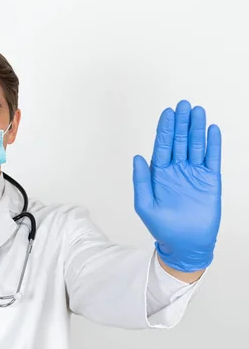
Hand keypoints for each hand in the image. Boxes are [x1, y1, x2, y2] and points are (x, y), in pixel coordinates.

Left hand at [132, 100, 220, 272]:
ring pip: (196, 145)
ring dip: (196, 128)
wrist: (185, 244)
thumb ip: (140, 180)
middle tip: (183, 104)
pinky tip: (212, 130)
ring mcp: (194, 174)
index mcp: (159, 173)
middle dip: (181, 123)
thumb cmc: (162, 227)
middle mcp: (177, 169)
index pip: (162, 146)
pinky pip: (212, 159)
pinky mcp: (210, 181)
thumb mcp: (144, 205)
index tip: (168, 112)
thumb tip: (137, 157)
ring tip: (197, 111)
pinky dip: (213, 144)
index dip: (165, 129)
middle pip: (179, 141)